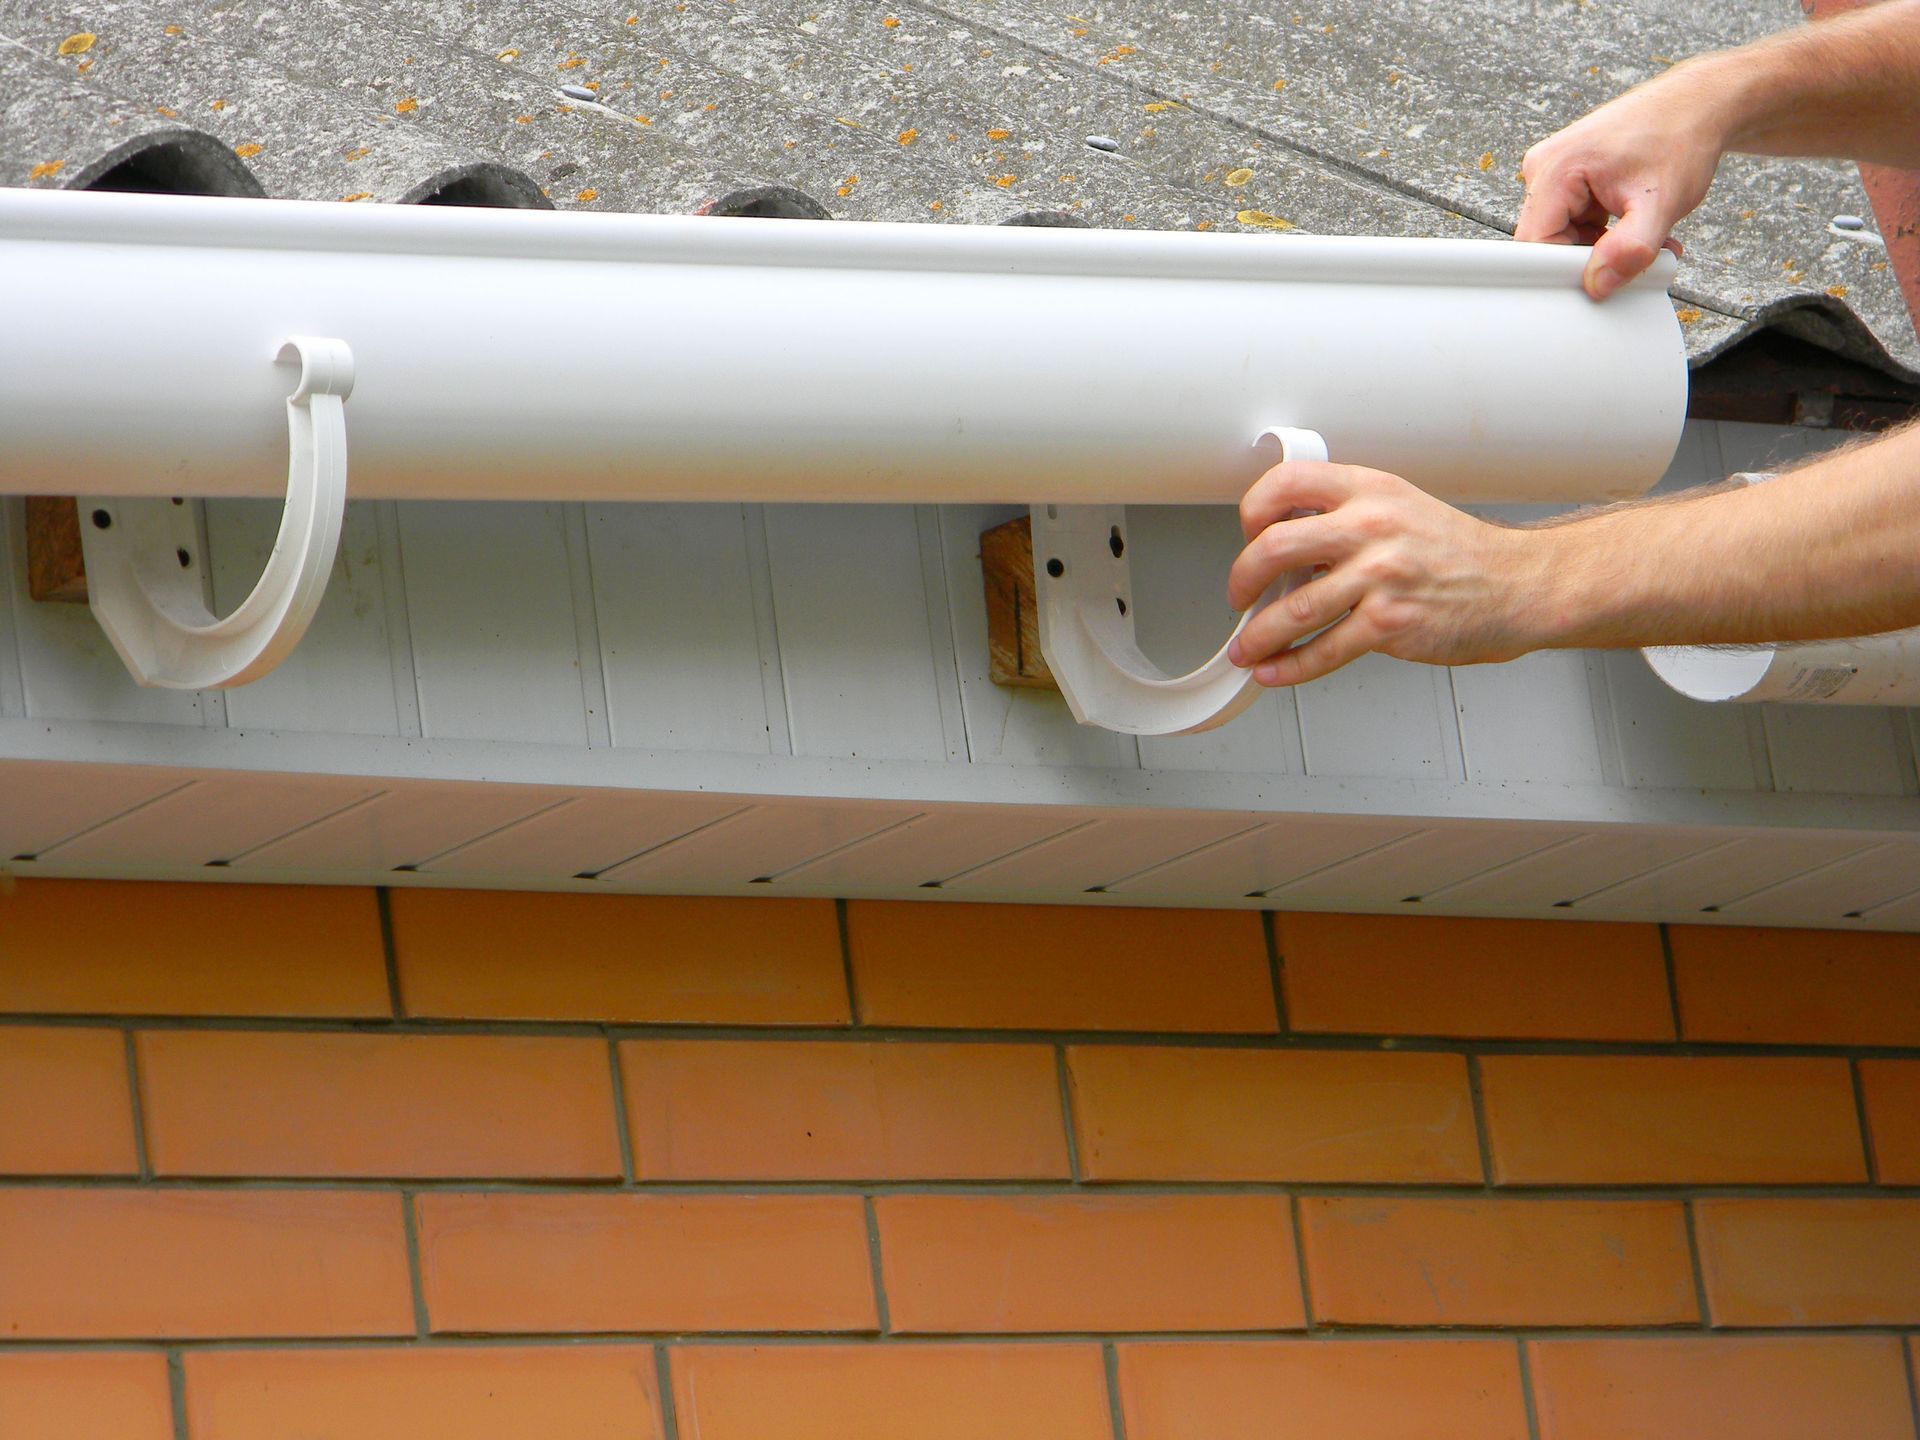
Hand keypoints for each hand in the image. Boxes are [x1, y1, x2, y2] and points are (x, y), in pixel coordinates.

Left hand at [1225, 461, 1547, 685]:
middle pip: (1274, 547)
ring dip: (1258, 635)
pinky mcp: (1392, 623)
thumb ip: (1343, 517)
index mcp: (1368, 490)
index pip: (1286, 484)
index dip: (1252, 511)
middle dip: (1241, 580)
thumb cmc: (1455, 552)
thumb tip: (1282, 549)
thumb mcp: (1398, 507)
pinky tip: (1275, 669)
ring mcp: (1382, 576)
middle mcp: (1372, 527)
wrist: (1515, 585)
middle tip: (1238, 597)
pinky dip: (1290, 666)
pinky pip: (1325, 650)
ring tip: (1247, 647)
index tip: (1247, 535)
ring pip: (1295, 609)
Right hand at [1517, 66, 1724, 298]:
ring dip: (1600, 247)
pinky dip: (1603, 233)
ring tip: (1643, 234)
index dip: (1564, 269)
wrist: (1696, 105)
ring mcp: (1553, 171)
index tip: (1604, 275)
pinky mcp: (1567, 178)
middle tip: (1635, 256)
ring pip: (1561, 235)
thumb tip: (1598, 285)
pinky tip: (1633, 224)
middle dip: (1590, 258)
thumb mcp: (1660, 203)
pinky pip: (1573, 222)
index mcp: (1555, 169)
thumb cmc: (1680, 139)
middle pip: (1545, 241)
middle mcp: (1544, 168)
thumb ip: (1629, 250)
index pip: (1534, 243)